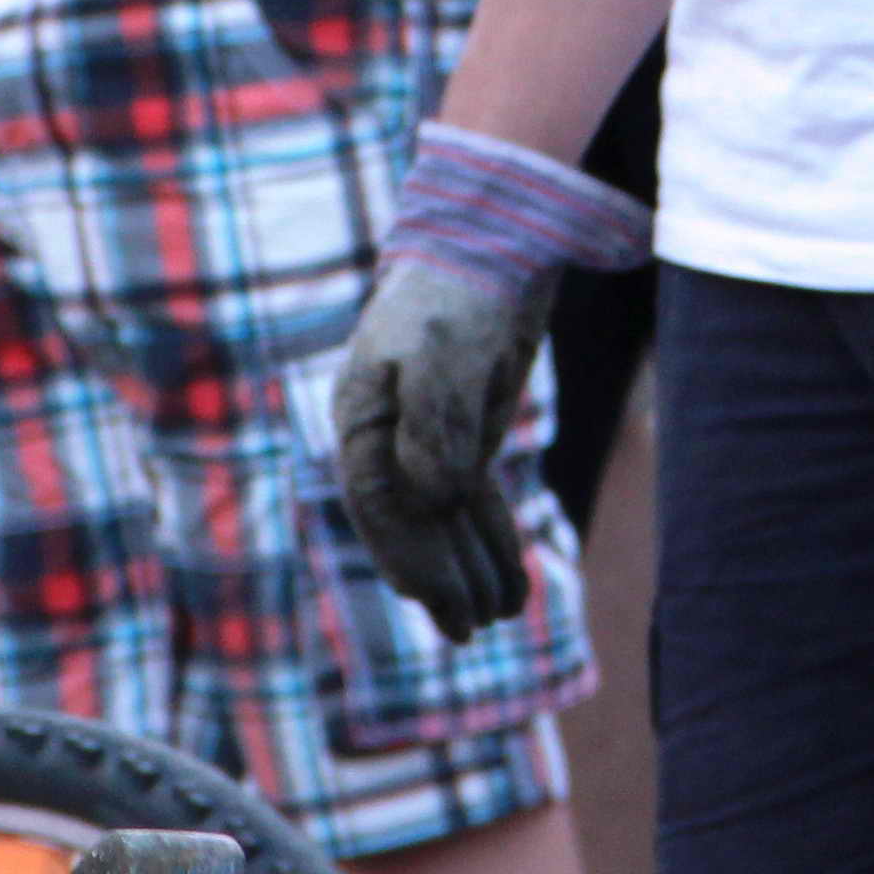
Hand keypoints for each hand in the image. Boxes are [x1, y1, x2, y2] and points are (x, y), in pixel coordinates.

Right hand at [335, 124, 654, 633]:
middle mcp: (386, 436)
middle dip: (439, 578)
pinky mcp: (462, 436)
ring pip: (443, 520)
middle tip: (472, 630)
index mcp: (362, 416)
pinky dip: (489, 539)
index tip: (435, 599)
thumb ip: (435, 425)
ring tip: (499, 618)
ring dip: (468, 568)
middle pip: (409, 523)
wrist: (491, 244)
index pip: (379, 503)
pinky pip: (470, 501)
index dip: (405, 555)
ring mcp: (424, 439)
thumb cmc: (456, 294)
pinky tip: (511, 580)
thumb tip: (434, 496)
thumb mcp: (443, 355)